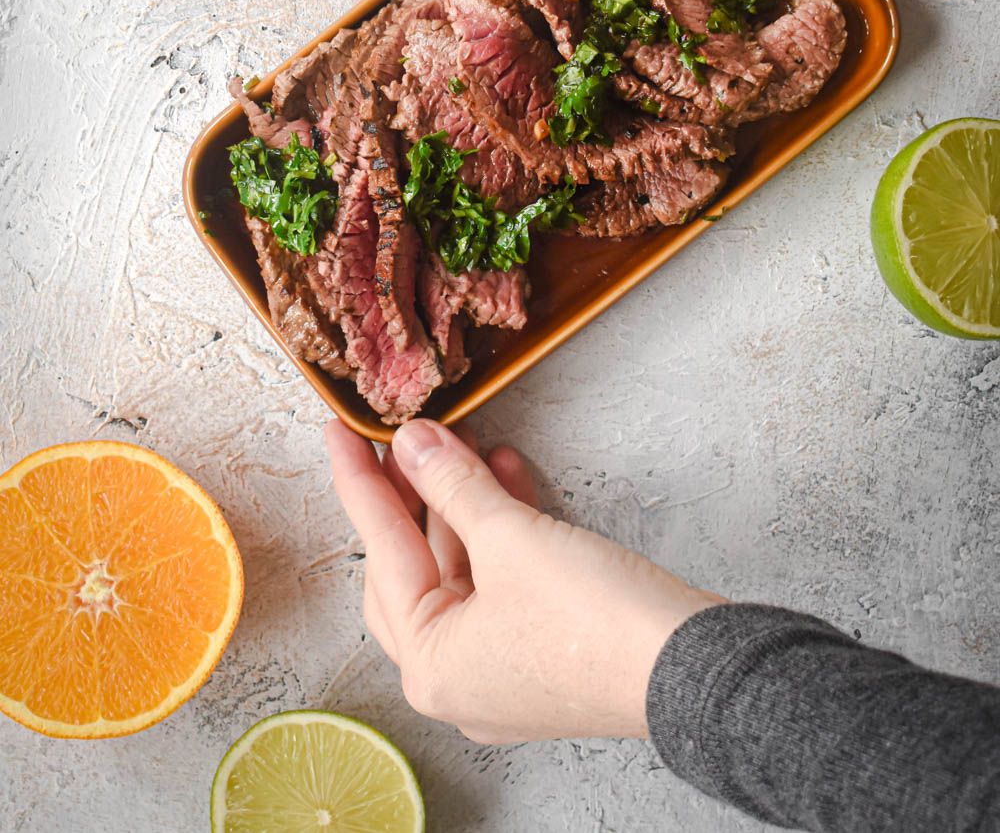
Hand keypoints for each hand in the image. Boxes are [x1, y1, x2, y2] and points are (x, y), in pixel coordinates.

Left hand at [325, 417, 721, 742]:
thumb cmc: (595, 619)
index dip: (359, 481)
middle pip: (410, 568)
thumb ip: (451, 484)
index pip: (378, 550)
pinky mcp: (538, 653)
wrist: (691, 665)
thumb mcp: (511, 537)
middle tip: (406, 437)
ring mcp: (498, 671)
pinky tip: (504, 475)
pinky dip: (497, 531)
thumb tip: (414, 442)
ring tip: (465, 441)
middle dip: (413, 495)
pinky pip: (496, 582)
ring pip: (458, 571)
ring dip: (461, 504)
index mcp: (429, 664)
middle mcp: (454, 679)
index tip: (341, 430)